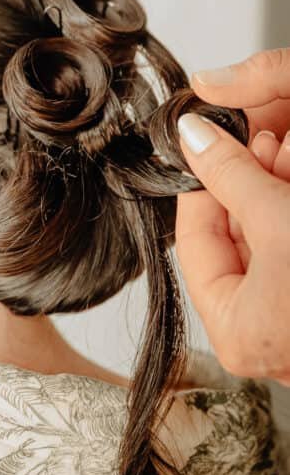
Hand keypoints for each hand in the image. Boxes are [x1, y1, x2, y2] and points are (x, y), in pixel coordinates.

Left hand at [175, 48, 289, 385]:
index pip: (195, 241)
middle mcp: (265, 336)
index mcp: (238, 332)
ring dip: (275, 185)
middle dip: (247, 179)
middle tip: (252, 138)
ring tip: (282, 146)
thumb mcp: (283, 218)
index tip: (203, 146)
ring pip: (270, 237)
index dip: (200, 185)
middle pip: (237, 237)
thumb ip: (232, 175)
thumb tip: (193, 139)